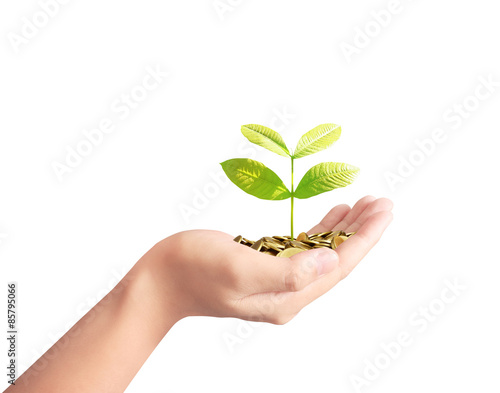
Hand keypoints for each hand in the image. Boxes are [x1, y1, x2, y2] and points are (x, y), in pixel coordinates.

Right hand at [151, 196, 392, 324]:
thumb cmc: (193, 270)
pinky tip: (332, 217)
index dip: (364, 238)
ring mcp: (277, 282)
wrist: (162, 280)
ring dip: (344, 229)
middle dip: (361, 231)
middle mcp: (287, 294)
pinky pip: (303, 249)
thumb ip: (288, 271)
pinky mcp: (266, 268)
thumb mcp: (239, 268)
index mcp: (287, 298)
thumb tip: (331, 259)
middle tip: (380, 202)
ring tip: (363, 204)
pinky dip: (320, 231)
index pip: (337, 266)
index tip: (383, 210)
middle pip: (336, 260)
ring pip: (322, 254)